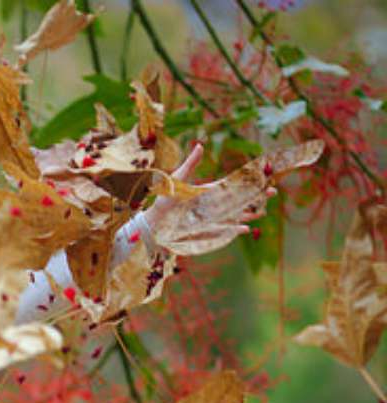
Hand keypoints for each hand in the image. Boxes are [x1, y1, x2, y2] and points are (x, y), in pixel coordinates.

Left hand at [145, 142, 275, 234]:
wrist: (154, 222)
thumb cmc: (165, 200)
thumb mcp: (178, 180)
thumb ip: (190, 164)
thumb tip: (200, 146)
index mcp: (211, 190)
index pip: (235, 184)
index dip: (250, 181)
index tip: (264, 176)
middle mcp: (215, 204)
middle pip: (241, 200)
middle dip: (257, 197)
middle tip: (274, 193)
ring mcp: (212, 218)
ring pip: (236, 215)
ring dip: (250, 213)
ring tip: (263, 211)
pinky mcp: (207, 230)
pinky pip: (224, 231)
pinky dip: (234, 230)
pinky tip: (245, 230)